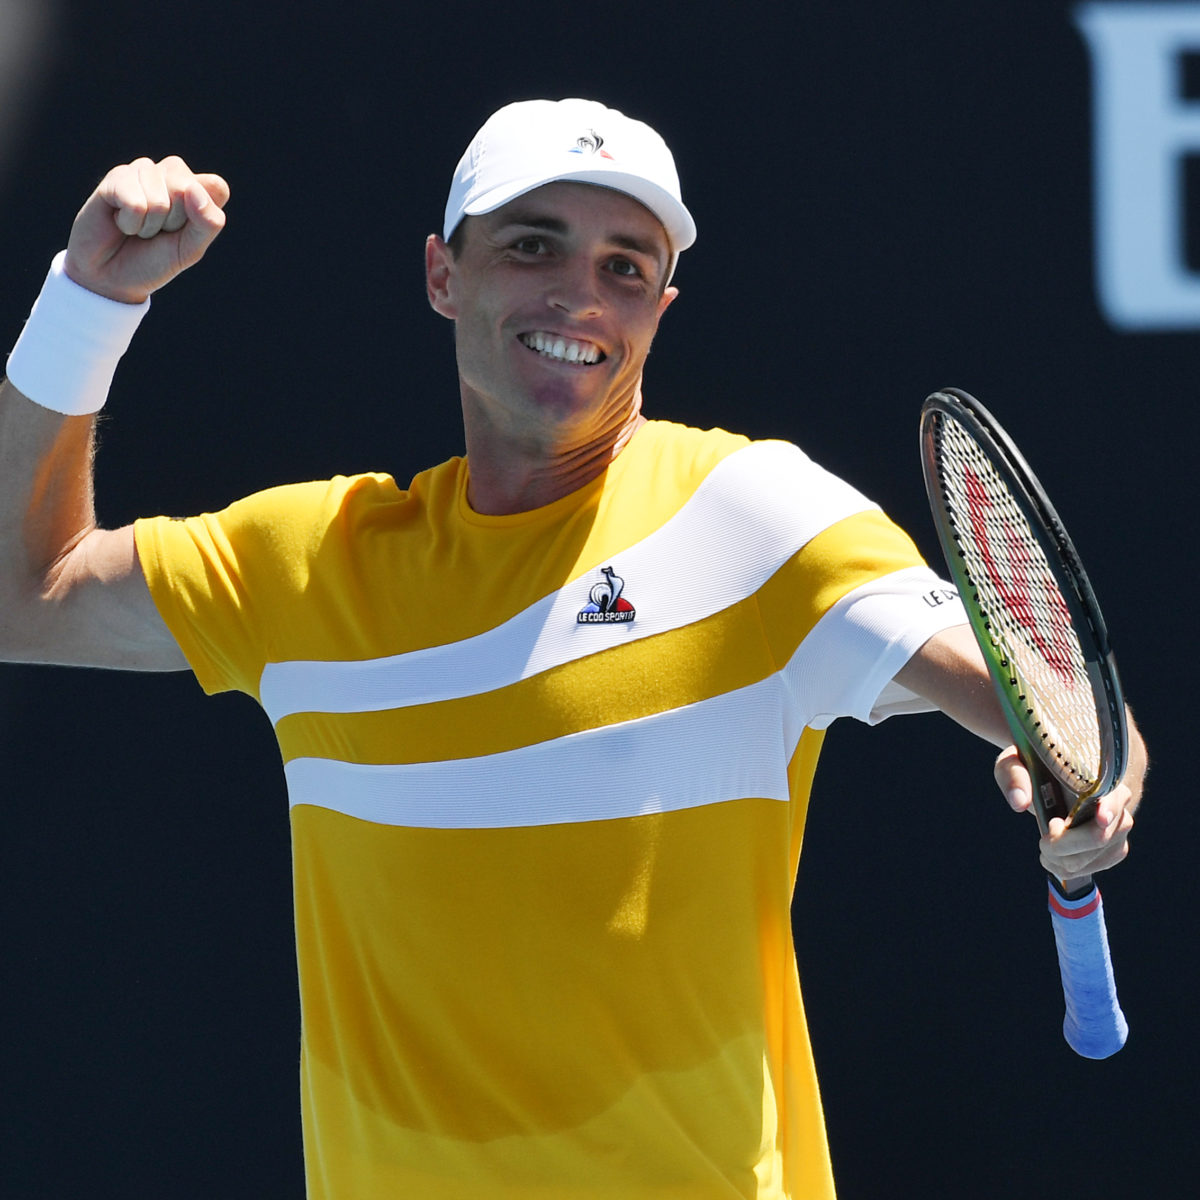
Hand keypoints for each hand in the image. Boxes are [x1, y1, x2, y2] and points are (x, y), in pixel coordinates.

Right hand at [63, 156, 229, 303]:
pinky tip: (121, 221)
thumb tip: (193, 189)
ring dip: (149, 225)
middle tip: (159, 231)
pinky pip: (134, 202)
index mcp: (198, 189)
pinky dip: (129, 223)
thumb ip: (208, 223)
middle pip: (186, 189)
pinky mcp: (117, 176)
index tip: (187, 231)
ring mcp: (144, 171)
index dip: (203, 215)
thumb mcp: (190, 250)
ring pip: (159, 200)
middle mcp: (172, 174)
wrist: (112, 275)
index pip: (217, 187)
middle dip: (174, 221)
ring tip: (139, 228)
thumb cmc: (155, 260)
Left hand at [994, 733, 1143, 882]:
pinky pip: (1085, 870)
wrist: (1057, 779)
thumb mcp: (1016, 762)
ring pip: (1086, 860)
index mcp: (1100, 779)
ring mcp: (1118, 831)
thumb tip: (1020, 802)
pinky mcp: (1113, 851)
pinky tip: (1052, 852)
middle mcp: (1118, 806)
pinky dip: (1061, 866)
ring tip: (1045, 840)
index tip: (1099, 818)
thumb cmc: (1036, 768)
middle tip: (1044, 832)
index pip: (1115, 796)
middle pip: (1097, 838)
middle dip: (1060, 844)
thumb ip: (1014, 775)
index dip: (1109, 809)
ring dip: (1056, 857)